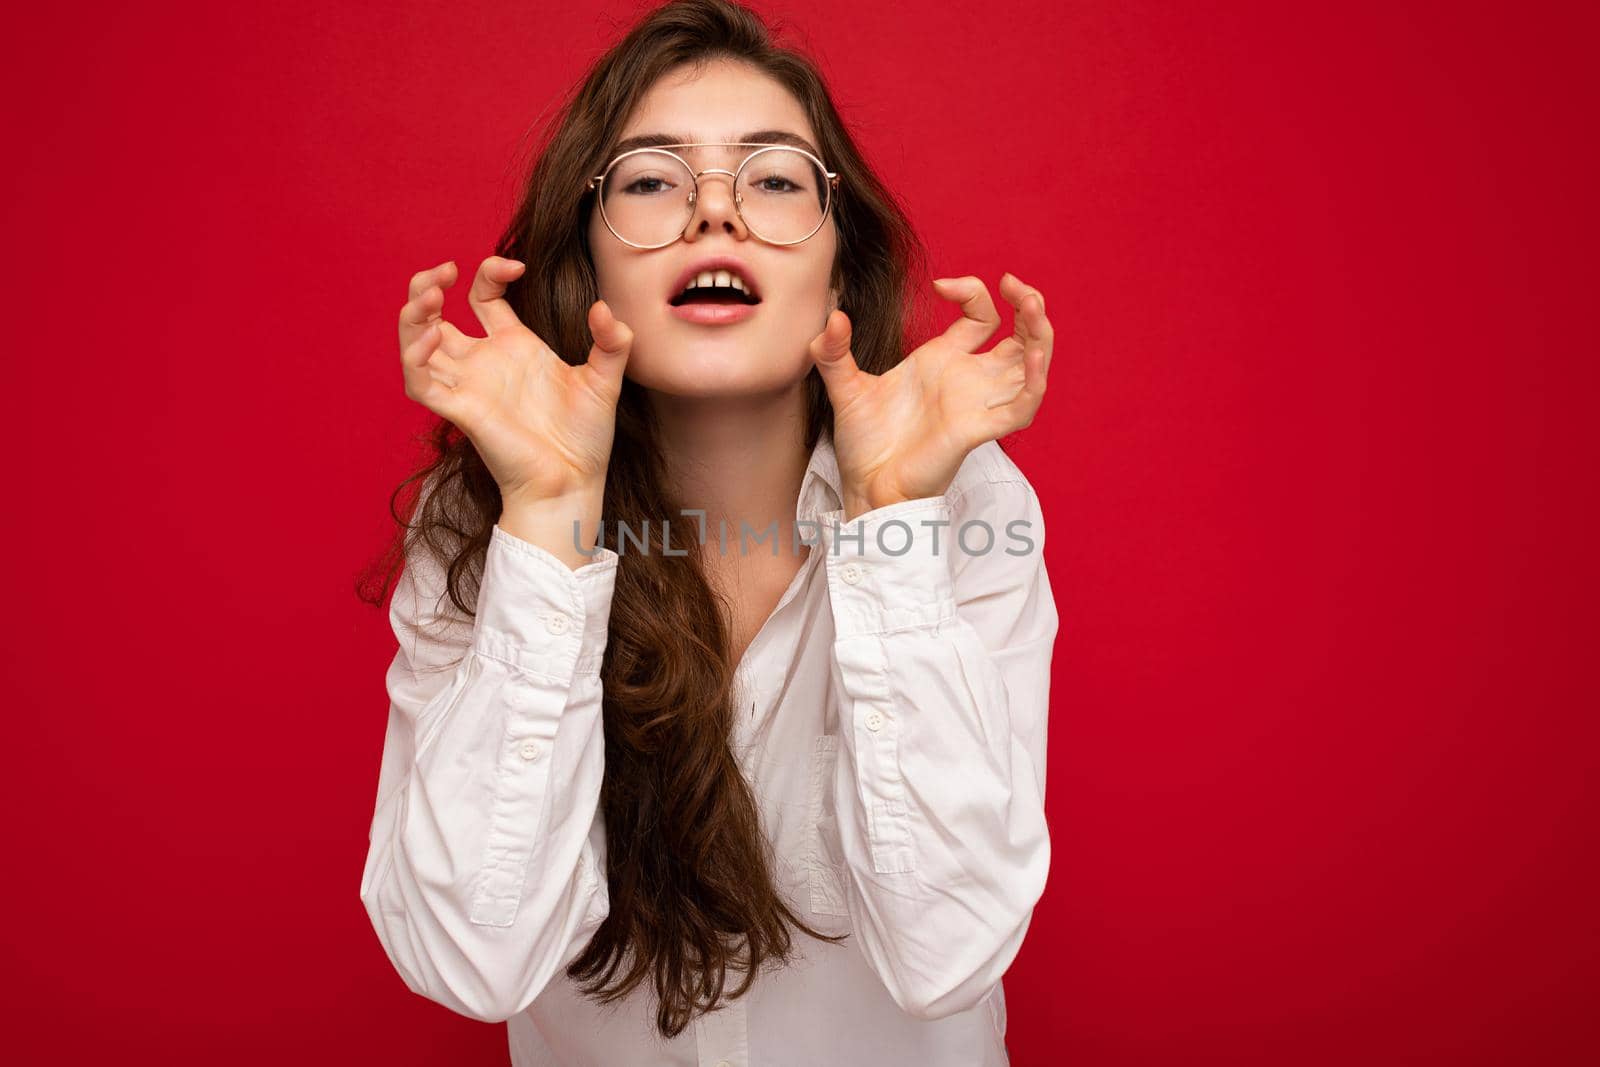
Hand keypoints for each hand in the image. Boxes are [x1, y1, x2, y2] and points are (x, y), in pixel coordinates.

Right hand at [398, 256, 633, 506]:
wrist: (574, 483)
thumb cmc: (585, 438)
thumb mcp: (604, 380)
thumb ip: (612, 342)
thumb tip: (605, 309)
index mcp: (513, 346)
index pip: (484, 297)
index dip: (490, 272)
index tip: (517, 265)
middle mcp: (483, 362)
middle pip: (434, 315)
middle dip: (427, 287)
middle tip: (444, 270)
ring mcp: (468, 385)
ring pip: (416, 344)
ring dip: (413, 316)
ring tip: (430, 294)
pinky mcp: (460, 410)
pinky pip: (419, 382)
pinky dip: (415, 356)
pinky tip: (432, 334)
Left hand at [806, 272, 1053, 519]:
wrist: (866, 487)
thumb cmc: (864, 444)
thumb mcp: (845, 387)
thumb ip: (833, 351)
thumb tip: (832, 317)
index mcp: (944, 360)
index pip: (981, 316)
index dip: (972, 292)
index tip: (939, 285)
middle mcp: (968, 379)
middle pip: (1020, 338)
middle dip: (1027, 306)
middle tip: (1015, 284)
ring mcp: (977, 404)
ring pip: (1030, 367)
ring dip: (1039, 336)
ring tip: (1031, 306)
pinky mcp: (977, 430)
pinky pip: (1020, 408)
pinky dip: (1032, 383)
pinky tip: (1030, 357)